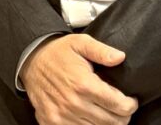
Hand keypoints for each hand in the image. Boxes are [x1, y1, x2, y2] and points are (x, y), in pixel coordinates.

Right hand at [20, 35, 137, 124]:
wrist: (30, 59)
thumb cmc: (58, 52)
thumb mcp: (80, 42)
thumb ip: (102, 51)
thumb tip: (120, 57)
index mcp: (83, 84)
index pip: (119, 106)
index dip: (130, 104)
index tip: (130, 100)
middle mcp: (73, 103)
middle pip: (112, 122)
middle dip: (123, 117)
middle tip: (122, 109)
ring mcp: (61, 116)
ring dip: (107, 124)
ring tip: (108, 113)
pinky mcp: (52, 122)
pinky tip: (91, 118)